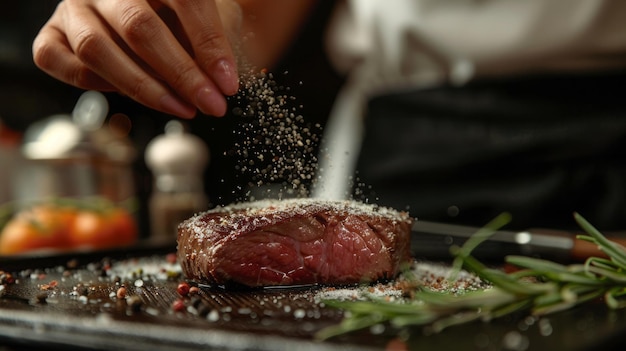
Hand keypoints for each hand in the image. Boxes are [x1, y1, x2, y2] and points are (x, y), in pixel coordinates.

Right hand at [33, 0, 240, 117]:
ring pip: (96, 48)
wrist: (158, 15)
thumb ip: (213, 45)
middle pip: (139, 27)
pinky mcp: (52, 32)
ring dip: (144, 88)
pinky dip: (96, 84)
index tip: (228, 84)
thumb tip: (217, 83)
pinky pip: (59, 61)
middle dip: (181, 75)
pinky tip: (128, 94)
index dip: (210, 45)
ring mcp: (75, 6)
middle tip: (211, 104)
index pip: (186, 0)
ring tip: (182, 108)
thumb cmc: (187, 19)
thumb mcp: (212, 21)